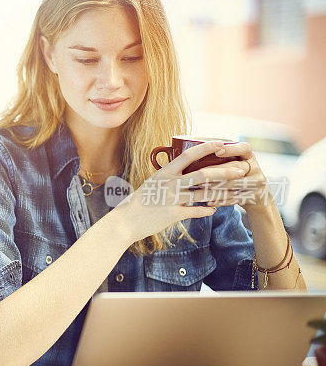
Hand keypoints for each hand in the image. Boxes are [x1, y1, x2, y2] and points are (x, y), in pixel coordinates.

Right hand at [114, 140, 250, 241]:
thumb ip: (168, 177)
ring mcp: (172, 199)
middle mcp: (169, 184)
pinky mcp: (173, 215)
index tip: (222, 144)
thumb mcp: (151, 184)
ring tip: (236, 193)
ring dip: (223, 194)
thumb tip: (182, 170)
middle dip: (225, 172)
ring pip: (204, 194)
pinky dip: (207, 210)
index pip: (188, 155)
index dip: (206, 148)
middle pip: (203, 175)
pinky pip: (196, 211)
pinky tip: (214, 209)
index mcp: (164, 173)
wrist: (125, 221)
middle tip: (241, 170)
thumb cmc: (138, 201)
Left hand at [202, 141, 268, 210]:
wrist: (258, 199)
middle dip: (217, 170)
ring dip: (217, 185)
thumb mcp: (238, 165)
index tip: (217, 151)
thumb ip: (224, 160)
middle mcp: (255, 168)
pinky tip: (209, 201)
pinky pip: (236, 198)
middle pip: (237, 166)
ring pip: (235, 183)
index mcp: (249, 157)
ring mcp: (257, 183)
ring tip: (201, 187)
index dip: (232, 149)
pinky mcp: (254, 197)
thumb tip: (194, 156)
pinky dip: (221, 200)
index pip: (245, 148)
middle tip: (200, 173)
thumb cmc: (239, 177)